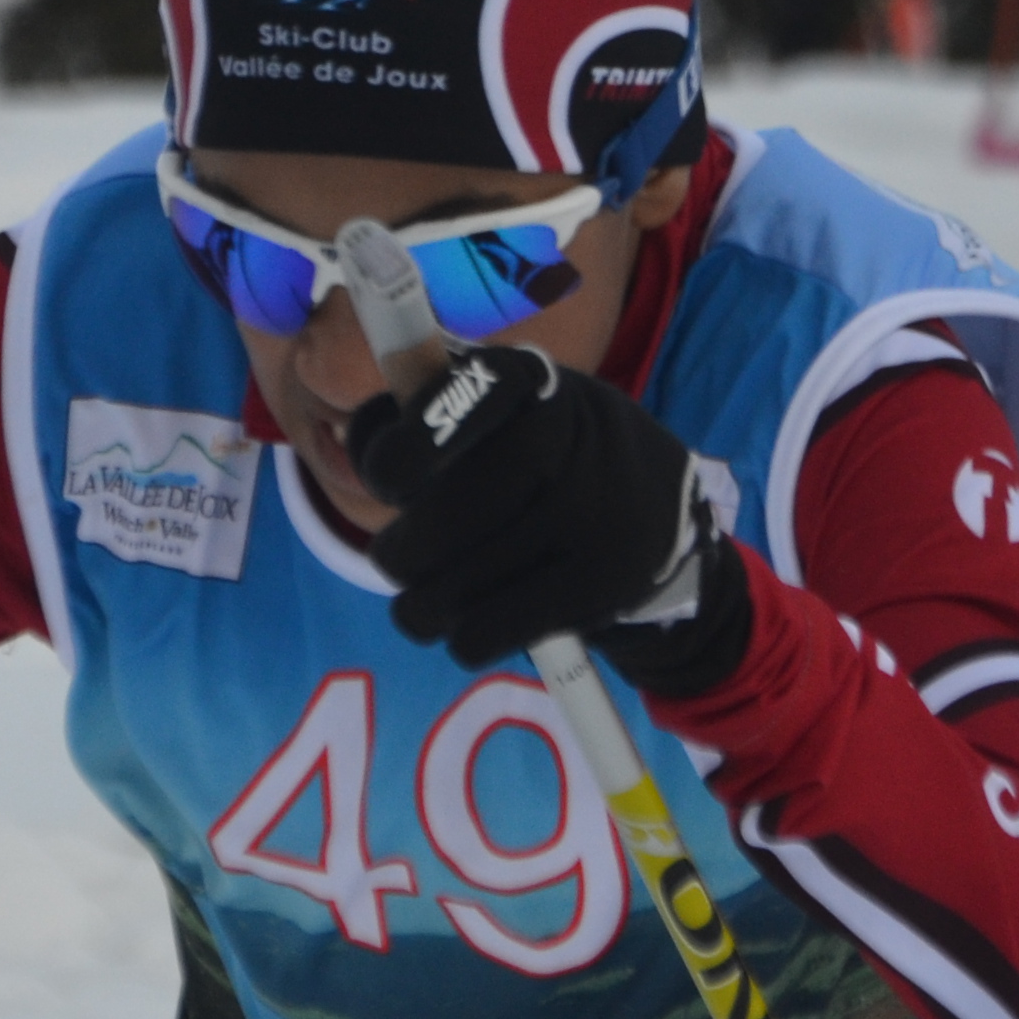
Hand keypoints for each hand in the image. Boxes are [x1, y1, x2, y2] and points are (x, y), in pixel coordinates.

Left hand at [345, 344, 749, 687]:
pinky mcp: (601, 581)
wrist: (659, 511)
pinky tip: (468, 626)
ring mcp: (589, 511)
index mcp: (528, 380)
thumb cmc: (542, 459)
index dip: (403, 452)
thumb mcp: (500, 412)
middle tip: (398, 560)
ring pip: (451, 588)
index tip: (390, 484)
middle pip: (441, 519)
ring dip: (420, 607)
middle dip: (398, 553)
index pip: (455, 404)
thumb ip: (423, 415)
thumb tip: (359, 436)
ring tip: (430, 600)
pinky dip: (462, 638)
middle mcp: (566, 435)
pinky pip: (483, 634)